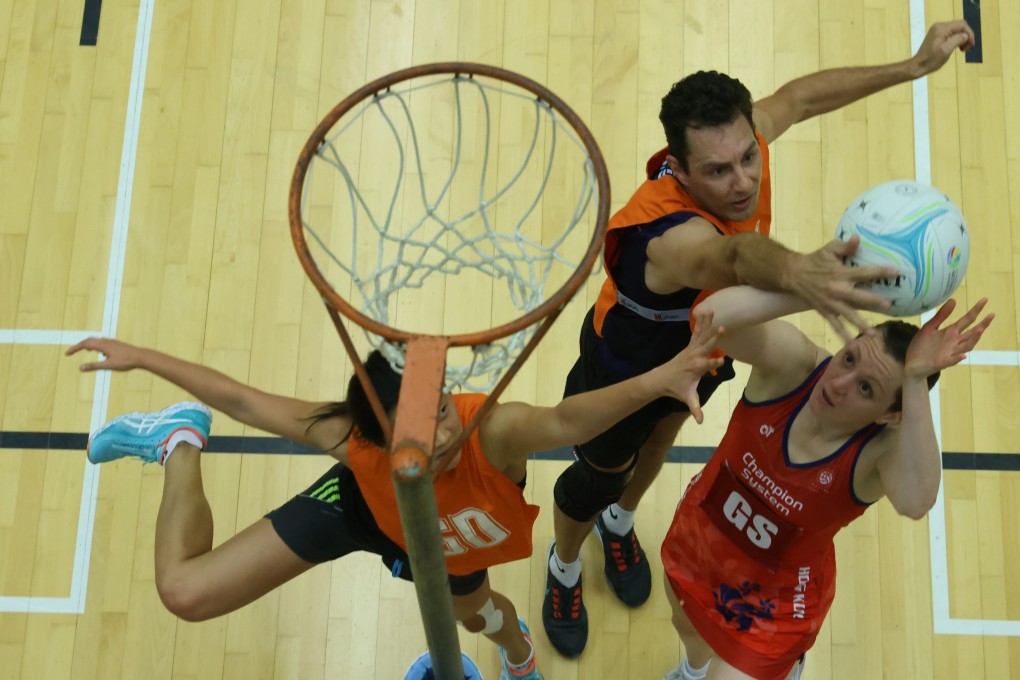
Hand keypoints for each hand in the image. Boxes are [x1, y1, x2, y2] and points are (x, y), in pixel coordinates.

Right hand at [66, 337, 144, 370]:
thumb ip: (94, 366)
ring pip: (96, 341)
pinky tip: (101, 353)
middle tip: (72, 351)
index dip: (74, 348)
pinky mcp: (117, 344)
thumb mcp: (108, 365)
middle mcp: (106, 341)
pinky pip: (103, 343)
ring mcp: (112, 342)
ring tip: (84, 349)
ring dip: (88, 344)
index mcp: (102, 345)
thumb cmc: (126, 361)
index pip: (84, 344)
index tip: (66, 354)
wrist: (141, 356)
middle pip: (89, 340)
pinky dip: (97, 346)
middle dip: (79, 345)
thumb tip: (80, 367)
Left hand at [659, 309, 725, 423]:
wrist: (661, 379)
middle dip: (715, 338)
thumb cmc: (676, 388)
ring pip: (701, 334)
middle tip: (723, 328)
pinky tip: (705, 311)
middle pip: (707, 346)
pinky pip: (696, 332)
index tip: (723, 359)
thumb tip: (700, 422)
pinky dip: (701, 322)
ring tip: (712, 310)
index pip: (707, 366)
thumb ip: (695, 408)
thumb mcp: (687, 398)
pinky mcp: (690, 345)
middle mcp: (694, 357)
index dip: (714, 363)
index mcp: (696, 369)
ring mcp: (691, 349)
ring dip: (707, 323)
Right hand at [787, 236, 897, 341]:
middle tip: (888, 305)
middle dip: (873, 300)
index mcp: (840, 273)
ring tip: (873, 333)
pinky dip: (843, 335)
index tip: (895, 272)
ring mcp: (831, 303)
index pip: (863, 272)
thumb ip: (845, 245)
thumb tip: (858, 238)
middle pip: (857, 296)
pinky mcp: (825, 311)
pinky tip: (853, 344)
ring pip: (848, 315)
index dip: (879, 272)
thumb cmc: (815, 260)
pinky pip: (835, 325)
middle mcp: (837, 289)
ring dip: (860, 323)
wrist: (793, 274)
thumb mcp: (829, 249)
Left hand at [905, 298, 993, 377]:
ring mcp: (949, 353)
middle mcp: (954, 342)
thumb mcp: (930, 327)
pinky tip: (962, 356)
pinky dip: (956, 358)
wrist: (912, 363)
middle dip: (982, 324)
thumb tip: (954, 300)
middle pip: (971, 333)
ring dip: (973, 339)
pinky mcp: (941, 363)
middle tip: (992, 315)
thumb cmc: (922, 345)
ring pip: (965, 346)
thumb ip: (941, 315)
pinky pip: (951, 361)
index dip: (976, 310)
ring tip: (980, 330)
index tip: (985, 300)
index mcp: (951, 333)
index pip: (967, 320)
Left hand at [912, 20, 975, 75]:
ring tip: (963, 50)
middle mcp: (939, 26)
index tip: (971, 45)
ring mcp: (937, 30)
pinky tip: (957, 48)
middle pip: (959, 27)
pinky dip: (956, 40)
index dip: (969, 33)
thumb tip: (966, 35)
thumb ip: (957, 40)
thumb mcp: (946, 50)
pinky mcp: (936, 35)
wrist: (917, 66)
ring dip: (962, 39)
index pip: (962, 25)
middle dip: (966, 36)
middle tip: (967, 48)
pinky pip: (950, 34)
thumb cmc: (931, 60)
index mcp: (942, 28)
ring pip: (956, 30)